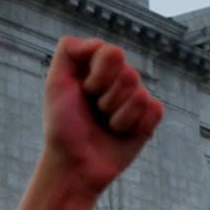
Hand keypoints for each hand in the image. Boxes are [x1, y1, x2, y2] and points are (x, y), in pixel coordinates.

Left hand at [42, 37, 162, 197]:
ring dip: (117, 117)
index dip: (99, 76)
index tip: (83, 92)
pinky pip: (154, 110)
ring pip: (140, 95)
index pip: (113, 53)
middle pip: (129, 74)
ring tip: (105, 126)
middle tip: (94, 112)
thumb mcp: (55, 84)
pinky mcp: (148, 118)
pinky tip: (121, 133)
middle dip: (107, 99)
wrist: (74, 165)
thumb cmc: (63, 127)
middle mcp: (118, 79)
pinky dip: (135, 125)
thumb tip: (99, 44)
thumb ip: (69, 51)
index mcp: (98, 67)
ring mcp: (134, 98)